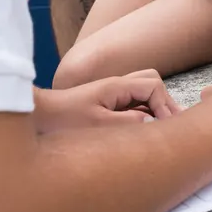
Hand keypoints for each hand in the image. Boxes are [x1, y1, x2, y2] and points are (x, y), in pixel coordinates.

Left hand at [34, 69, 181, 133]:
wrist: (39, 115)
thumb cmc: (65, 120)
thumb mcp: (99, 125)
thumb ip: (129, 122)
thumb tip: (151, 122)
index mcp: (117, 86)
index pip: (154, 87)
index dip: (165, 105)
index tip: (167, 125)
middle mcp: (117, 85)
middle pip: (152, 83)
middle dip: (164, 101)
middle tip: (172, 123)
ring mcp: (112, 93)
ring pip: (144, 91)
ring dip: (155, 106)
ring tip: (162, 126)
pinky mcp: (107, 103)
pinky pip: (133, 102)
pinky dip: (143, 111)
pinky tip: (143, 128)